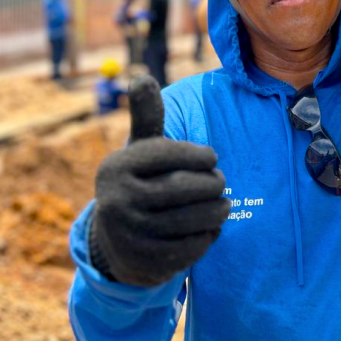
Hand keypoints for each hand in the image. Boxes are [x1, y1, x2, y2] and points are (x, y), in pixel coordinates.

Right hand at [89, 75, 229, 286]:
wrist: (116, 241)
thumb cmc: (140, 181)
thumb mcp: (139, 149)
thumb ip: (146, 116)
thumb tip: (140, 76)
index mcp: (117, 168)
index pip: (169, 155)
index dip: (200, 155)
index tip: (212, 157)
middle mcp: (117, 201)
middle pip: (184, 189)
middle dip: (212, 184)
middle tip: (222, 183)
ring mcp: (129, 235)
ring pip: (191, 220)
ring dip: (217, 212)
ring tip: (224, 206)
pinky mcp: (144, 263)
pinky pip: (189, 249)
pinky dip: (207, 238)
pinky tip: (210, 229)